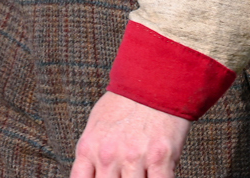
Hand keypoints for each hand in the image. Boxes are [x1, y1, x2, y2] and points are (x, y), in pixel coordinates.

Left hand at [70, 92, 189, 177]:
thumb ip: (91, 153)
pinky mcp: (160, 158)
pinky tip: (156, 174)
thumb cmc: (125, 103)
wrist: (154, 80)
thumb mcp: (96, 125)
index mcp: (89, 148)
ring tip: (141, 172)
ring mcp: (133, 158)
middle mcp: (108, 156)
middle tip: (123, 174)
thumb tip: (90, 174)